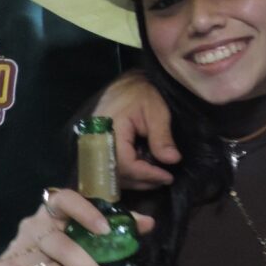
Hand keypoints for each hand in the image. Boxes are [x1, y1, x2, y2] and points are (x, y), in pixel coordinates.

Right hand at [0, 188, 154, 265]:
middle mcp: (34, 225)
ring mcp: (18, 247)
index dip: (85, 212)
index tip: (105, 230)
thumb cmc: (63, 246)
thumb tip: (148, 223)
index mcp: (55, 210)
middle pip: (63, 246)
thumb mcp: (86, 234)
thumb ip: (116, 226)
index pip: (66, 199)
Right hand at [94, 70, 179, 189]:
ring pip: (112, 175)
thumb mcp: (156, 111)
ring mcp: (94, 147)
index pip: (124, 163)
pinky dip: (128, 174)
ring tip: (157, 176)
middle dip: (143, 181)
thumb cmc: (142, 93)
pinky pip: (110, 168)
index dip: (147, 174)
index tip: (167, 177)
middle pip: (116, 174)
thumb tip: (172, 160)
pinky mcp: (98, 149)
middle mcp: (96, 142)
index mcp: (108, 131)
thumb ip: (162, 136)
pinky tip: (144, 170)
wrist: (127, 84)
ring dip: (136, 180)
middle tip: (164, 179)